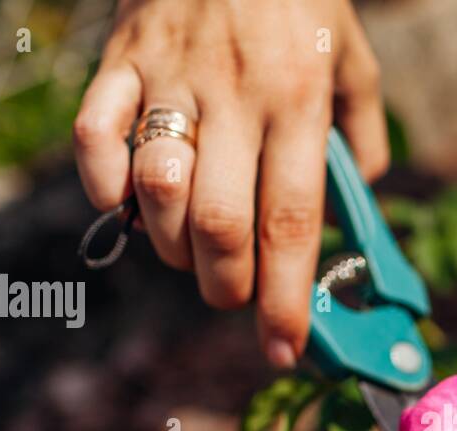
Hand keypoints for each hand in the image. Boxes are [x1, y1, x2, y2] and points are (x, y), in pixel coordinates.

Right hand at [73, 0, 387, 366]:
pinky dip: (104, 186)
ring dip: (170, 246)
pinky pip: (94, 136)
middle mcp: (234, 93)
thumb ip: (362, 130)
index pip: (290, 221)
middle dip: (225, 286)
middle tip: (235, 294)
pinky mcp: (119, 58)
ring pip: (155, 190)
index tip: (283, 349)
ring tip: (192, 250)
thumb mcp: (352, 54)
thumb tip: (359, 199)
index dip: (286, 298)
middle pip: (219, 224)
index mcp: (298, 98)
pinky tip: (129, 201)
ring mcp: (169, 75)